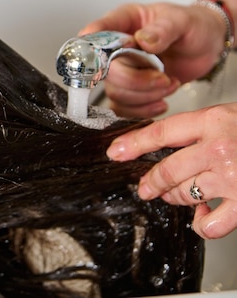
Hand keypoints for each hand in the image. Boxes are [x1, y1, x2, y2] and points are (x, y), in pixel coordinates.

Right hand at [80, 2, 226, 117]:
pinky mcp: (130, 91)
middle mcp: (116, 47)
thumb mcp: (183, 21)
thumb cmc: (192, 26)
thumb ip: (163, 29)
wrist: (206, 46)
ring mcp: (122, 70)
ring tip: (170, 84)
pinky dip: (143, 110)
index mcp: (124, 22)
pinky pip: (123, 108)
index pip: (98, 32)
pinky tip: (162, 102)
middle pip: (107, 71)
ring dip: (145, 96)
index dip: (91, 45)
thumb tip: (143, 40)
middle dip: (136, 80)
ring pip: (116, 92)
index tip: (96, 54)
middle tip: (163, 77)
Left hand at [107, 103, 236, 238]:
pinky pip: (210, 223)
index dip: (134, 144)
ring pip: (184, 194)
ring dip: (175, 199)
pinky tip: (205, 217)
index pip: (161, 133)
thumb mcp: (233, 116)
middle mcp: (219, 147)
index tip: (116, 152)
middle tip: (146, 188)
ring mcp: (232, 175)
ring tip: (176, 197)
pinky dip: (203, 224)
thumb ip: (204, 130)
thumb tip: (172, 146)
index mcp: (214, 121)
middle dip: (151, 182)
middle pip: (167, 169)